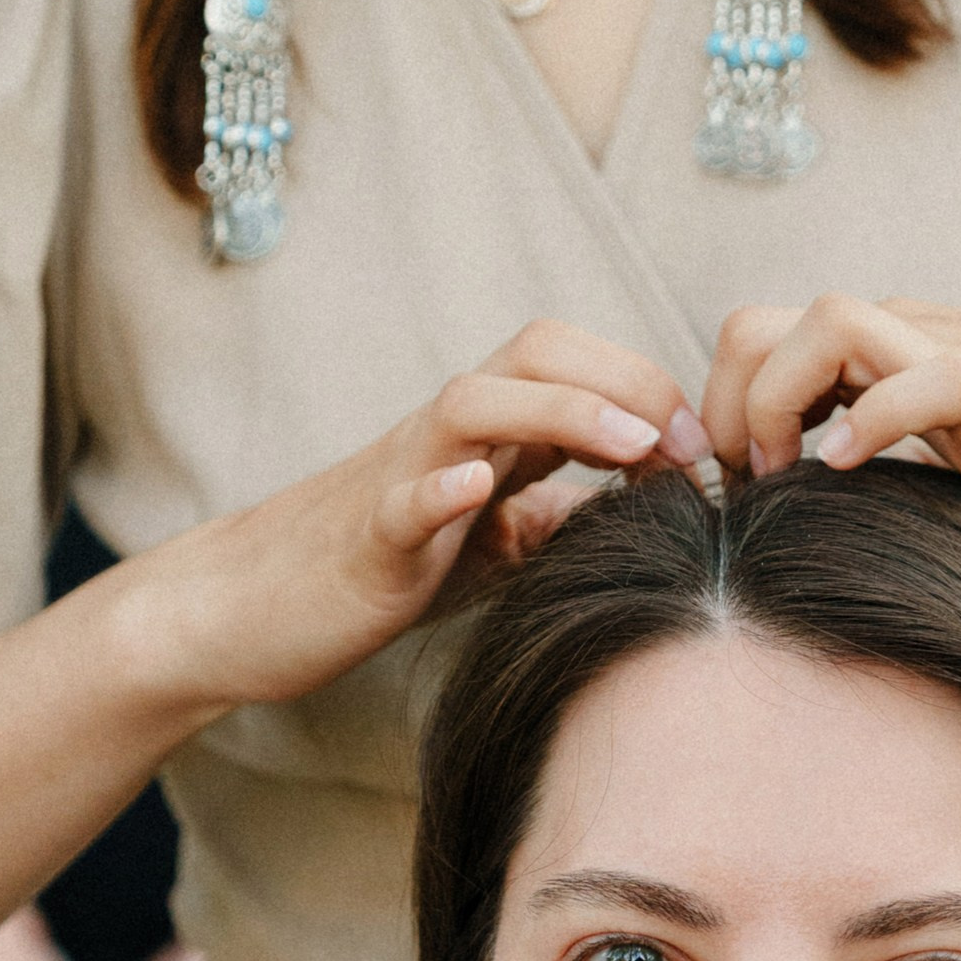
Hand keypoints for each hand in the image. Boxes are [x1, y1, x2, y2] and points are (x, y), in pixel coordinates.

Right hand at [118, 322, 708, 722]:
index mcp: (486, 434)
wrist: (248, 609)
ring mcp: (401, 477)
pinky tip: (480, 488)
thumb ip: (554, 517)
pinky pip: (401, 498)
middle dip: (626, 380)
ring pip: (474, 402)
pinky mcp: (362, 538)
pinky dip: (440, 488)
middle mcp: (448, 436)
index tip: (712, 451)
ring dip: (561, 410)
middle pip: (537, 351)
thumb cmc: (372, 570)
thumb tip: (641, 511)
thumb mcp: (486, 544)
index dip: (652, 388)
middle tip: (691, 446)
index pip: (577, 365)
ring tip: (631, 444)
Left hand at [698, 292, 960, 511]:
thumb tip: (821, 522)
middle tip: (743, 491)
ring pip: (825, 321)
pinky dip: (871, 421)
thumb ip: (900, 457)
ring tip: (788, 478)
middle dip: (719, 408)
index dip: (711, 413)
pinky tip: (858, 473)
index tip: (723, 494)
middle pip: (756, 323)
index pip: (751, 344)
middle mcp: (908, 341)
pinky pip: (923, 378)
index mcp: (888, 352)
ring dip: (777, 402)